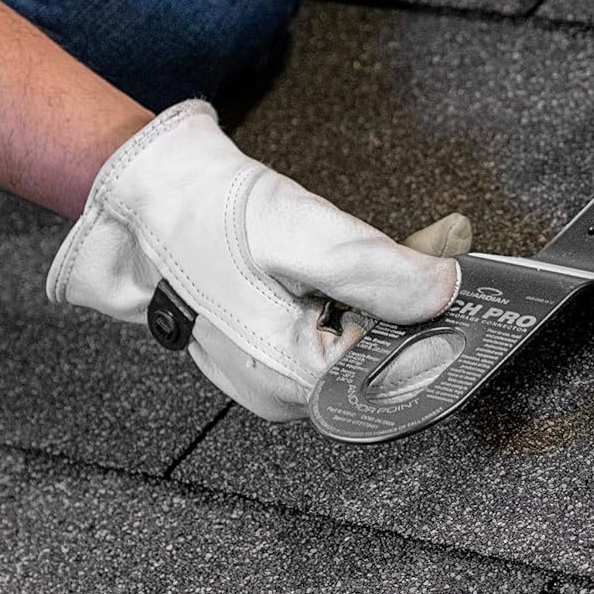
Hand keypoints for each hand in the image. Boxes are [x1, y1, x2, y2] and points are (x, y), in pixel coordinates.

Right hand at [47, 101, 468, 420]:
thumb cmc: (208, 217)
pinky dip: (348, 300)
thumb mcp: (302, 233)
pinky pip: (330, 334)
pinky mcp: (268, 352)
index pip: (400, 373)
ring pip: (359, 344)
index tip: (445, 283)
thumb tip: (445, 291)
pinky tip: (330, 269)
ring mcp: (273, 377)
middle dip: (402, 307)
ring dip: (375, 300)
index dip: (431, 327)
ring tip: (353, 257)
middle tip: (396, 253)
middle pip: (381, 360)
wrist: (148, 199)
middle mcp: (284, 394)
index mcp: (294, 381)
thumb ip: (380, 270)